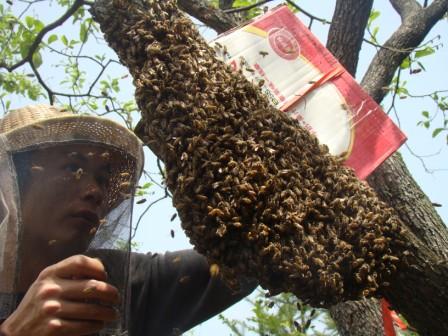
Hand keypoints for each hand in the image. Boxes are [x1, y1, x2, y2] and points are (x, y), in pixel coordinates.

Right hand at [0, 255, 118, 335]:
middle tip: (116, 298)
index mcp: (50, 274)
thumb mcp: (47, 283)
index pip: (80, 262)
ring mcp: (52, 309)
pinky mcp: (54, 328)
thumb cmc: (37, 304)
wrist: (15, 332)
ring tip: (113, 314)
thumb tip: (99, 266)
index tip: (105, 276)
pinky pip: (84, 325)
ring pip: (92, 308)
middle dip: (110, 293)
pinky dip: (96, 325)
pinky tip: (99, 324)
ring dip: (108, 312)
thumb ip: (68, 273)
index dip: (98, 267)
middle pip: (92, 286)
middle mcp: (50, 289)